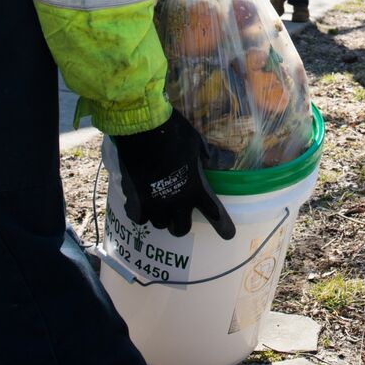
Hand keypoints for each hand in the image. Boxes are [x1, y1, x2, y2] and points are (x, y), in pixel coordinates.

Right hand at [113, 110, 235, 238]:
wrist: (142, 130)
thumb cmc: (172, 133)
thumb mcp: (195, 142)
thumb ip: (206, 155)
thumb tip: (218, 158)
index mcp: (195, 189)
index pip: (213, 213)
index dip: (223, 225)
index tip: (228, 234)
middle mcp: (176, 202)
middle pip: (181, 229)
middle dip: (181, 224)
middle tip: (178, 215)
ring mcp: (155, 204)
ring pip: (160, 224)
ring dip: (162, 217)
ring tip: (159, 205)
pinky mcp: (136, 201)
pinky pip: (140, 218)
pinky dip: (142, 213)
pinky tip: (141, 202)